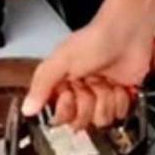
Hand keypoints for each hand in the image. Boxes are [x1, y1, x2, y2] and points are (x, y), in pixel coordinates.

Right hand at [22, 0, 154, 128]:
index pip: (59, 116)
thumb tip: (27, 108)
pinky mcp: (121, 97)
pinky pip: (120, 114)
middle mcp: (81, 92)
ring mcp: (101, 95)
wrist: (128, 31)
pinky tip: (118, 85)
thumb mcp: (61, 59)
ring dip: (105, 100)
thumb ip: (42, 84)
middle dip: (87, 105)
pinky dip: (121, 100)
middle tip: (89, 85)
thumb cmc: (96, 38)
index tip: (70, 93)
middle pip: (80, 122)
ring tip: (105, 82)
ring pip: (101, 121)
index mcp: (62, 84)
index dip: (66, 109)